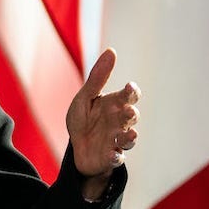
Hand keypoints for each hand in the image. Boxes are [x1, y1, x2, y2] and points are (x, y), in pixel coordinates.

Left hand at [67, 48, 139, 185]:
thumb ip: (98, 77)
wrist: (77, 147)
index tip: (129, 88)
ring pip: (129, 138)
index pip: (129, 96)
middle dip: (131, 115)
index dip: (131, 92)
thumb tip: (112, 51)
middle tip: (128, 112)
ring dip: (131, 137)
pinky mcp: (110, 157)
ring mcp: (117, 140)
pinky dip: (116, 157)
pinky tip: (112, 154)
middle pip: (131, 117)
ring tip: (131, 135)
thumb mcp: (86, 97)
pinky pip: (117, 158)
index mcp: (115, 105)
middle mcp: (120, 122)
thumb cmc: (84, 119)